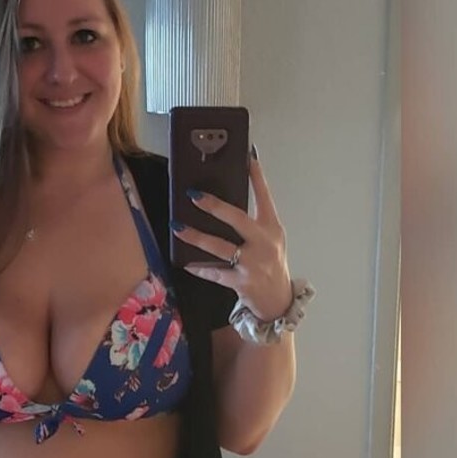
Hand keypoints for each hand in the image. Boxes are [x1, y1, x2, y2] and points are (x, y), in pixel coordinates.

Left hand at [172, 150, 292, 322]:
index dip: (256, 175)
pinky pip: (216, 272)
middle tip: (193, 195)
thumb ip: (253, 224)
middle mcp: (264, 243)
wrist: (278, 301)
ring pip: (220, 246)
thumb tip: (223, 205)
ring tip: (178, 227)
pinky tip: (187, 262)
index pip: (265, 196)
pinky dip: (200, 267)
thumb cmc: (270, 265)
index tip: (247, 156)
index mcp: (272, 228)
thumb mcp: (270, 240)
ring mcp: (253, 263)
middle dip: (214, 206)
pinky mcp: (242, 282)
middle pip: (237, 219)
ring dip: (196, 237)